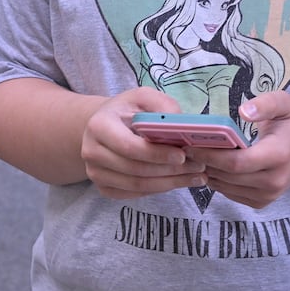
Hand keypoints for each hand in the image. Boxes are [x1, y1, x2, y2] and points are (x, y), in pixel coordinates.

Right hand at [81, 89, 207, 200]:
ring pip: (137, 185)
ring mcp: (95, 173)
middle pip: (135, 169)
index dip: (157, 154)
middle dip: (170, 170)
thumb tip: (182, 125)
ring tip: (195, 176)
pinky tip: (179, 181)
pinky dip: (159, 189)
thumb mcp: (143, 97)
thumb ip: (163, 106)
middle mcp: (91, 152)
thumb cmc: (127, 110)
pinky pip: (135, 193)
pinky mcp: (103, 187)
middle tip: (198, 167)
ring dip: (170, 183)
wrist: (104, 126)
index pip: (129, 147)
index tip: (182, 155)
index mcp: (99, 126)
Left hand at [193, 93, 289, 208]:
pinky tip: (213, 167)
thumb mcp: (284, 103)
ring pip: (227, 188)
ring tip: (197, 157)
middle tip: (187, 149)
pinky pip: (232, 195)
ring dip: (210, 173)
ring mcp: (270, 194)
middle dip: (205, 163)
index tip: (191, 145)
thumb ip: (265, 104)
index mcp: (279, 155)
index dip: (211, 155)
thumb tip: (243, 112)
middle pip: (229, 177)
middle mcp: (275, 180)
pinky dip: (220, 182)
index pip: (237, 162)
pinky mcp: (263, 202)